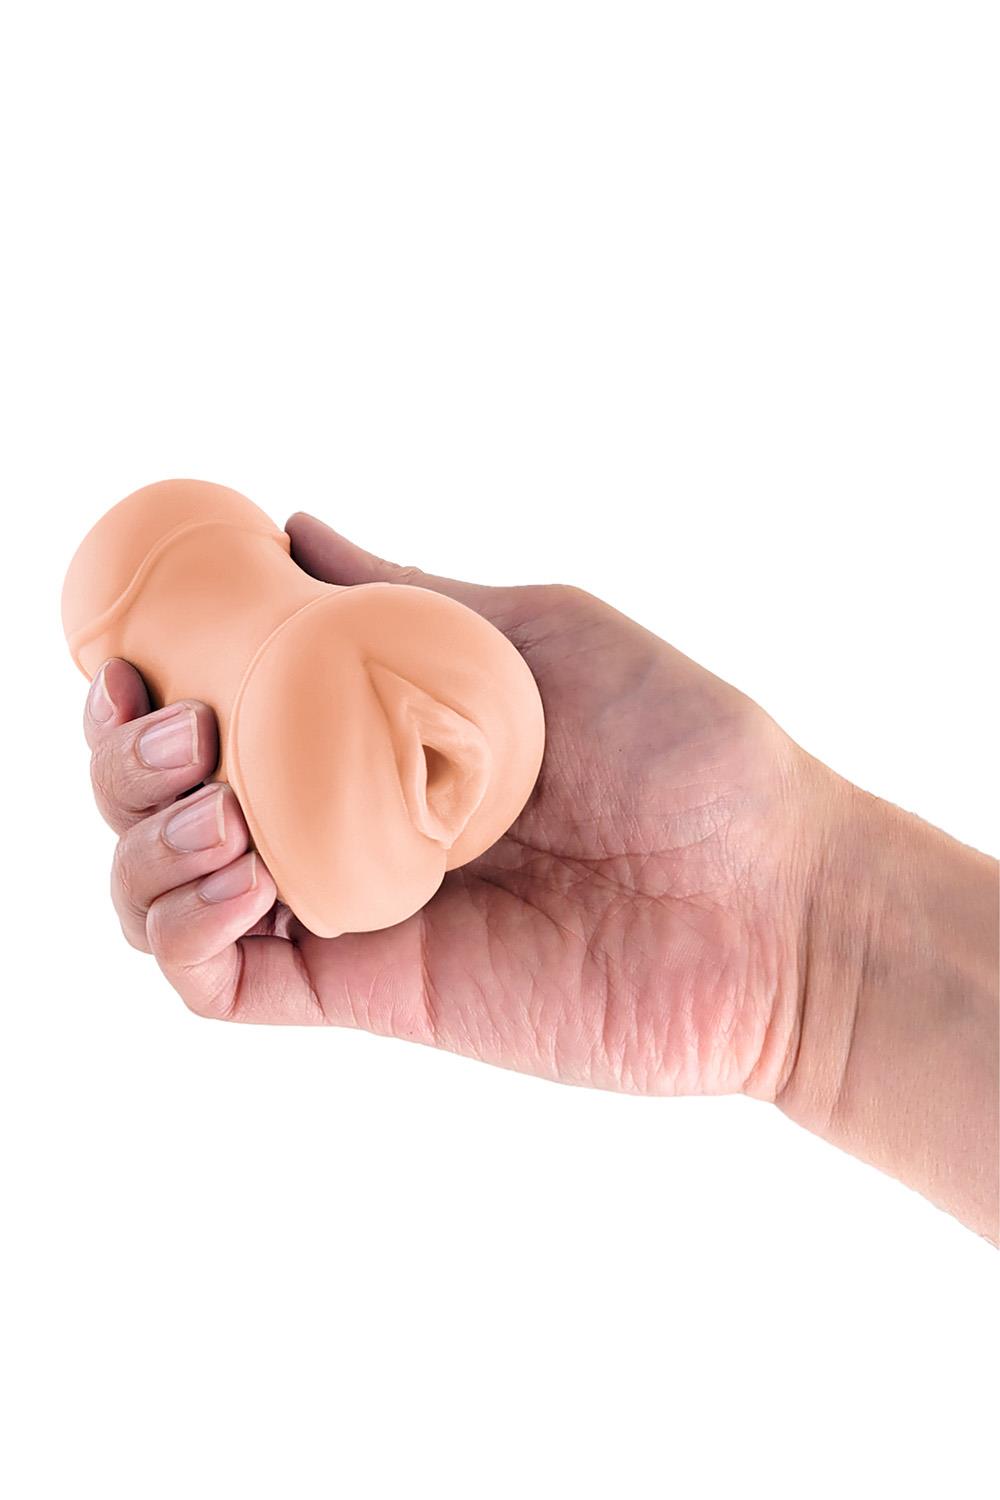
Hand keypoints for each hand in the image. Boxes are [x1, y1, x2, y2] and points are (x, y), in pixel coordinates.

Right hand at [84, 512, 823, 1097]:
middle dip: (125, 762)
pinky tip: (240, 882)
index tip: (129, 653)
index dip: (143, 683)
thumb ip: (409, 597)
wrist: (772, 899)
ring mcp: (348, 908)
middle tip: (187, 730)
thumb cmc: (684, 748)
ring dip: (142, 846)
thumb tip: (293, 530)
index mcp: (368, 727)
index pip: (212, 708)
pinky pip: (222, 987)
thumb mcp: (537, 633)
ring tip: (222, 814)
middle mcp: (341, 815)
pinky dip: (183, 938)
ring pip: (161, 894)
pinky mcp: (368, 994)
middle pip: (160, 800)